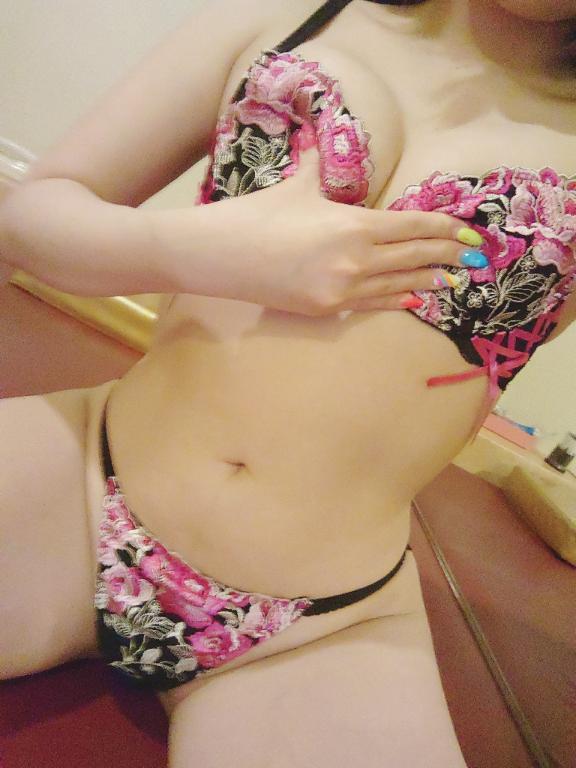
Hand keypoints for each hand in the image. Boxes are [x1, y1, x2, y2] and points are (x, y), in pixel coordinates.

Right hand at [198, 142, 484, 315]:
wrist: (221, 257)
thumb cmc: (259, 214)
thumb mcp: (298, 184)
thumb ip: (322, 169)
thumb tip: (326, 142)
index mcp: (354, 225)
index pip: (413, 225)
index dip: (444, 229)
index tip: (467, 232)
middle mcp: (356, 260)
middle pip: (414, 256)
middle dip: (446, 255)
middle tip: (474, 257)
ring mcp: (342, 290)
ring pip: (398, 285)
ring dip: (428, 281)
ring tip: (451, 281)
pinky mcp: (327, 310)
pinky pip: (372, 304)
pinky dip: (396, 300)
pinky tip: (412, 299)